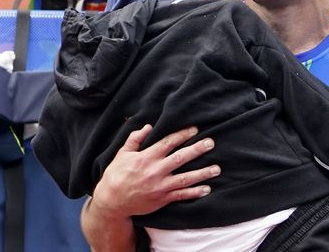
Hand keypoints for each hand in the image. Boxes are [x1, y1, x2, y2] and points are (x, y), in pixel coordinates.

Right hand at [90, 124, 220, 219]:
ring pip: (185, 178)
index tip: (195, 129)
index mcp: (146, 157)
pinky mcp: (162, 199)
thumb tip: (148, 126)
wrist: (111, 202)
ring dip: (202, 173)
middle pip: (180, 157)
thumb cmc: (116, 175)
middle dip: (197, 149)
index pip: (168, 142)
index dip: (182, 135)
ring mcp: (160, 186)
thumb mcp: (122, 154)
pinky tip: (207, 188)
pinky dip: (195, 192)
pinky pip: (181, 195)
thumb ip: (135, 139)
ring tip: (217, 169)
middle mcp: (155, 170)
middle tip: (211, 143)